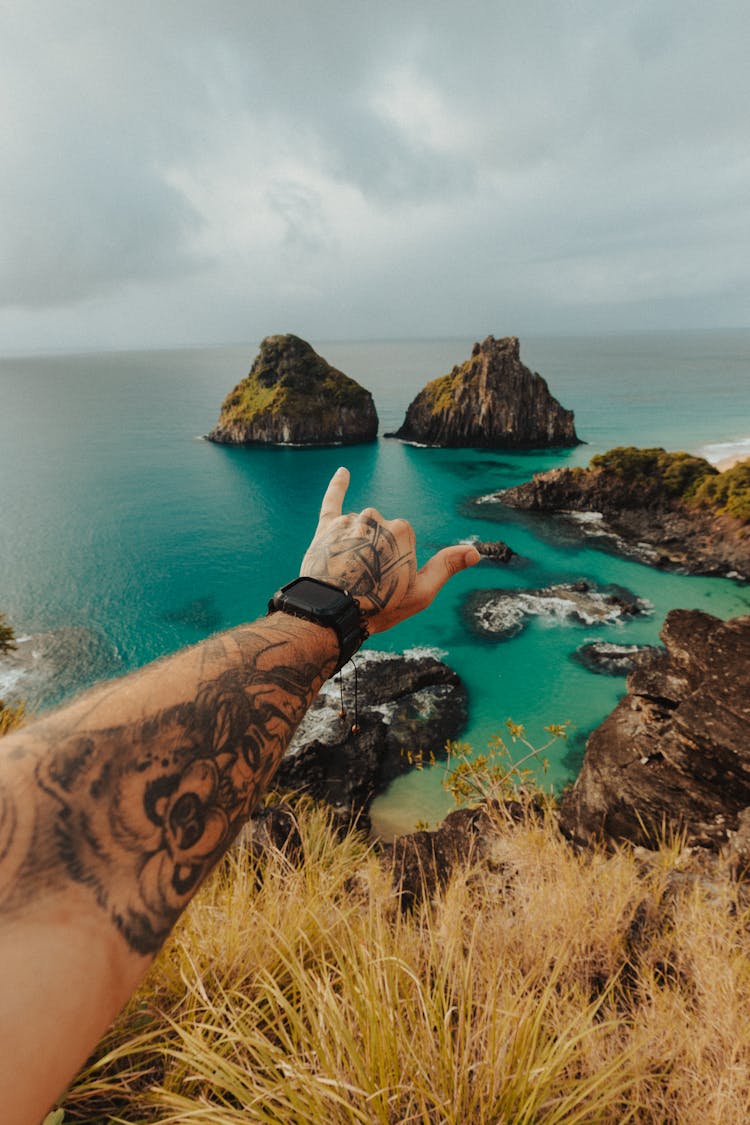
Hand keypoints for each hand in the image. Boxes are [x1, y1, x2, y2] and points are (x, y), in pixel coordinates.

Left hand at [300, 467, 479, 634]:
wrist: (332, 612)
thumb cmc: (380, 606)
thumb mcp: (421, 593)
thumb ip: (447, 567)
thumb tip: (475, 552)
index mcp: (402, 530)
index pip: (404, 540)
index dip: (397, 563)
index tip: (387, 581)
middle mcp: (376, 518)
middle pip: (382, 532)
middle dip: (377, 554)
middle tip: (367, 580)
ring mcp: (350, 521)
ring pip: (361, 527)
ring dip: (358, 545)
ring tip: (349, 572)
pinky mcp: (327, 526)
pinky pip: (333, 500)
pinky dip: (338, 485)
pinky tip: (343, 471)